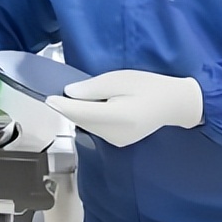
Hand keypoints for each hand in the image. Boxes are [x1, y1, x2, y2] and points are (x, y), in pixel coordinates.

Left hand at [45, 69, 202, 147]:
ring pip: (87, 125)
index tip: (48, 97)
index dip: (62, 105)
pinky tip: (95, 106)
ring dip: (80, 112)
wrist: (174, 103)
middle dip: (70, 107)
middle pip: (82, 120)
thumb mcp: (118, 79)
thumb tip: (69, 94)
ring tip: (84, 96)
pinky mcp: (119, 142)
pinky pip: (96, 128)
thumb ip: (92, 89)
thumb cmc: (147, 86)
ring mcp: (117, 141)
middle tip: (62, 91)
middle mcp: (115, 134)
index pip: (80, 113)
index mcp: (118, 117)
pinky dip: (90, 117)